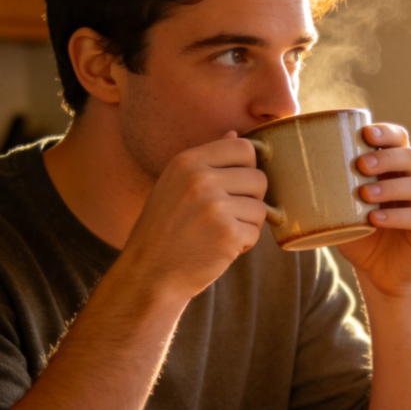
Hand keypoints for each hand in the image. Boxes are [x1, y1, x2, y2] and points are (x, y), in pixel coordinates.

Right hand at [119, 134, 267, 301]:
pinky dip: (244, 244)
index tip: (236, 186)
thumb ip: (206, 160)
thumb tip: (236, 135)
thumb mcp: (174, 184)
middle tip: (227, 216)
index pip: (244, 147)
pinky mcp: (228, 234)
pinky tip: (219, 248)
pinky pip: (256, 232)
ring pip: (261, 208)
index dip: (248, 168)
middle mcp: (201, 180)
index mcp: (187, 162)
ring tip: (219, 233)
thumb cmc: (164, 229)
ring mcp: (215, 207)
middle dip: (250, 199)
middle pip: (258, 178)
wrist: (149, 274)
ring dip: (247, 224)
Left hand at [336, 122, 410, 295]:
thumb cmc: (358, 233)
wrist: (379, 273)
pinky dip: (397, 217)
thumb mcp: (338, 208)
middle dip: (386, 157)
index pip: (400, 139)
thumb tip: (279, 167)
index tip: (364, 133)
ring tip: (364, 194)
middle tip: (360, 164)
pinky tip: (375, 219)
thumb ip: (322, 187)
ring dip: (390, 187)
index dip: (386, 133)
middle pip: (410, 158)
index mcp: (397, 168)